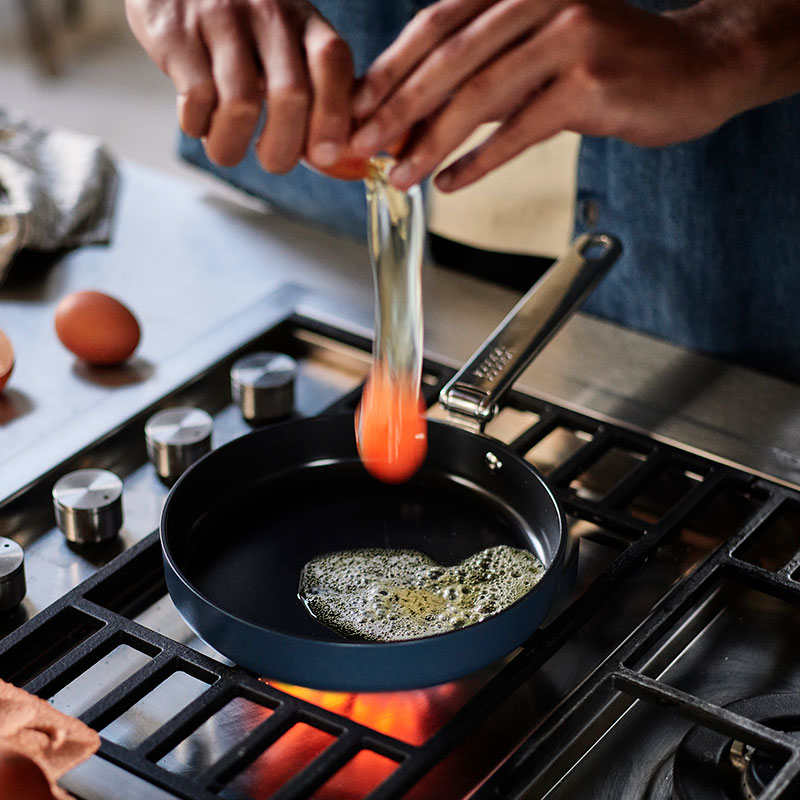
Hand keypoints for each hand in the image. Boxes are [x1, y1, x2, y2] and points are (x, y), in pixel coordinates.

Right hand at [126, 0, 354, 172]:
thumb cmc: (239, 30)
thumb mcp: (285, 44)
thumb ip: (318, 89)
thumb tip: (338, 151)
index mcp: (302, 19)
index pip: (332, 62)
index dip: (334, 116)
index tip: (324, 155)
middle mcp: (267, 12)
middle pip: (290, 93)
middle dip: (284, 147)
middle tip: (272, 162)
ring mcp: (221, 18)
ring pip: (241, 103)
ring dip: (233, 144)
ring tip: (226, 150)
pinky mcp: (177, 31)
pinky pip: (197, 97)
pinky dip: (198, 125)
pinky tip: (198, 122)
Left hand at [348, 0, 752, 190]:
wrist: (695, 66)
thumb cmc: (607, 61)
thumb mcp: (536, 55)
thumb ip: (482, 76)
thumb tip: (412, 122)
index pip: (436, 25)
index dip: (389, 70)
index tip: (354, 110)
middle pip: (449, 58)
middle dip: (397, 109)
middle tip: (361, 147)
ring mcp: (570, 34)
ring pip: (480, 95)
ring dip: (431, 141)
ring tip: (400, 176)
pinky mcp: (591, 81)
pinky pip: (520, 129)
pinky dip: (480, 160)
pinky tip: (449, 182)